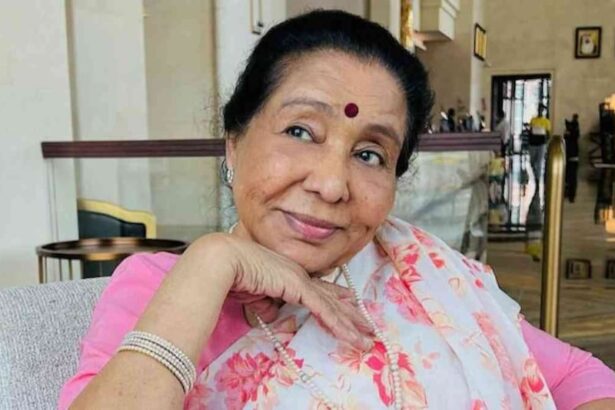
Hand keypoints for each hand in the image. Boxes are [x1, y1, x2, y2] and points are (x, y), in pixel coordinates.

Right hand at [213, 234, 373, 349]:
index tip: (350, 304)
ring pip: (332, 306)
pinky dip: (338, 325)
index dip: (335, 299)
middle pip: (331, 297)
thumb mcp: (256, 299)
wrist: (223, 261)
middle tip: (368, 328)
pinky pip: (323, 310)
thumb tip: (283, 321)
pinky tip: (351, 336)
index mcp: (289, 274)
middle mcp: (299, 274)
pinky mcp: (298, 286)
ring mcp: (301, 279)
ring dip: (350, 325)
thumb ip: (271, 309)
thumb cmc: (233, 277)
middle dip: (350, 314)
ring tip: (366, 339)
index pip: (317, 290)